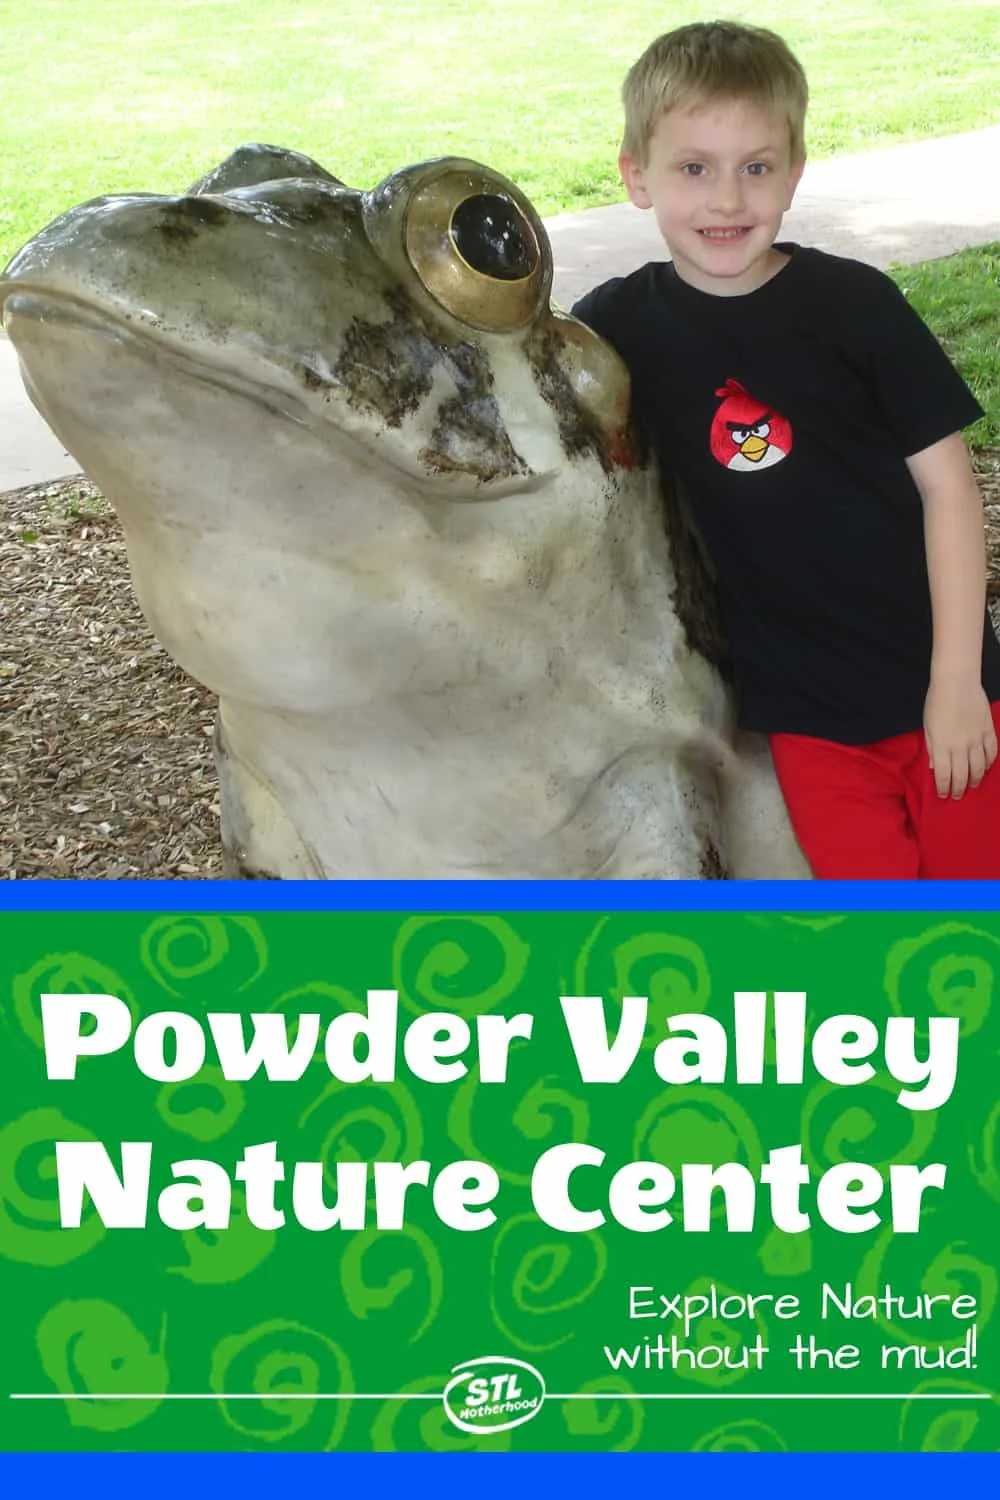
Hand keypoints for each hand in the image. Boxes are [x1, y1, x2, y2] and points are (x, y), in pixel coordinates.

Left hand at [923, 681, 997, 797]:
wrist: (957, 682)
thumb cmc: (936, 703)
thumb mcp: (928, 727)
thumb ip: (932, 748)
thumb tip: (934, 768)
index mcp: (942, 745)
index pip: (943, 775)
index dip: (943, 788)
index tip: (943, 795)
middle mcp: (960, 746)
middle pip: (962, 775)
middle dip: (959, 789)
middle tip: (957, 795)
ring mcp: (977, 739)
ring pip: (980, 767)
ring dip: (976, 779)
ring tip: (973, 785)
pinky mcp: (988, 731)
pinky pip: (992, 752)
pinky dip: (989, 762)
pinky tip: (986, 767)